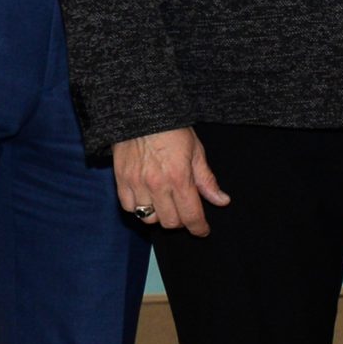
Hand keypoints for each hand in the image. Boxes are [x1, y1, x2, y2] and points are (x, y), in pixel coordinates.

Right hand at [113, 126, 229, 235]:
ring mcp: (137, 184)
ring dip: (159, 216)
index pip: (191, 215)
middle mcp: (157, 185)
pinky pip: (129, 208)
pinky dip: (139, 208)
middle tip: (185, 212)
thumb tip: (222, 201)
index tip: (202, 230)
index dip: (199, 228)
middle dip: (181, 221)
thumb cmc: (172, 130)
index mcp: (180, 178)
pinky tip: (147, 198)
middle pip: (170, 222)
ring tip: (165, 204)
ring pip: (148, 219)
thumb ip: (207, 180)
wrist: (140, 113)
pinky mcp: (120, 181)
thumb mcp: (196, 152)